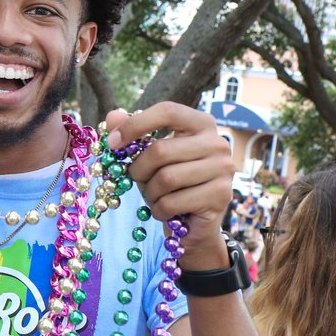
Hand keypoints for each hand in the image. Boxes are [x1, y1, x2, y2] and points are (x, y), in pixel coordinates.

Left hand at [104, 103, 233, 265]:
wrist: (195, 224)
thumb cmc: (170, 183)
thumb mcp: (149, 156)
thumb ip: (132, 132)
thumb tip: (112, 117)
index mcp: (201, 123)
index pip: (168, 111)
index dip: (136, 124)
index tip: (112, 142)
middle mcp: (218, 142)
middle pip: (161, 150)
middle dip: (139, 169)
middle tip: (135, 179)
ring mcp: (223, 169)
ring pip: (166, 178)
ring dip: (149, 192)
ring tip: (154, 196)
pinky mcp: (221, 196)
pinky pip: (172, 202)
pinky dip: (159, 210)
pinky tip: (165, 211)